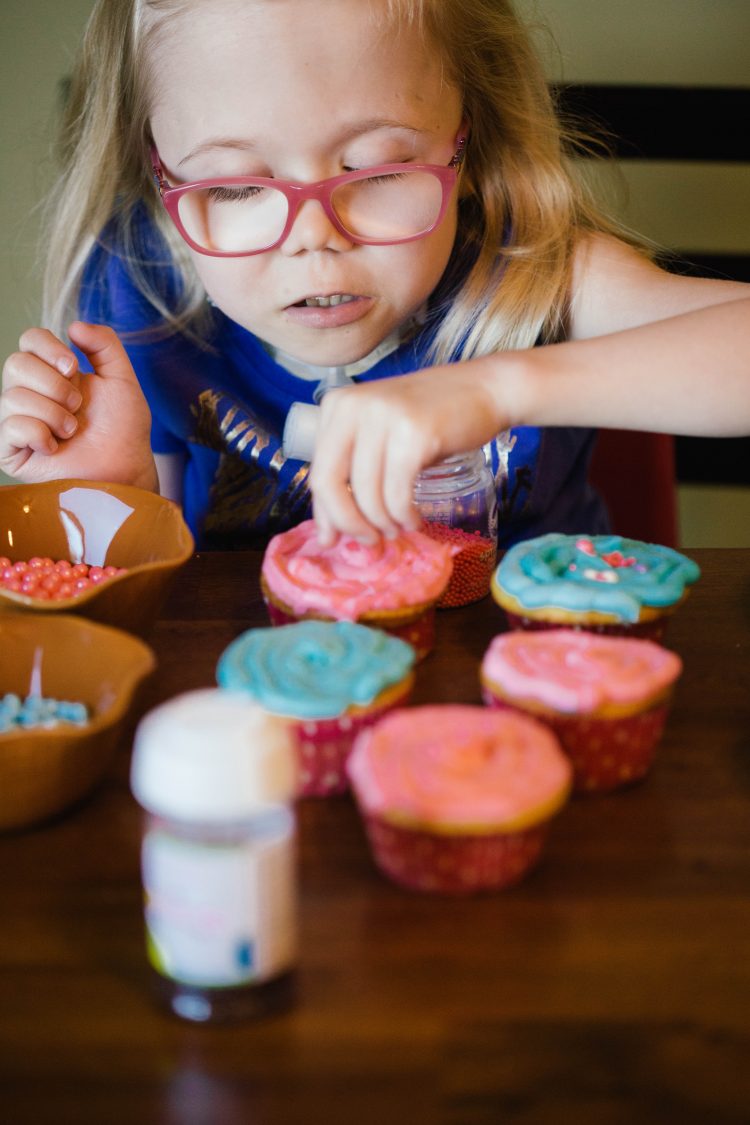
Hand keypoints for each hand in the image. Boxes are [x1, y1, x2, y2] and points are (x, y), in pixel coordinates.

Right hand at [0, 322, 157, 489]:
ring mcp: (20, 422)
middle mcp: (32, 394)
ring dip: (53, 413)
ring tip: (72, 431)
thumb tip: (74, 325)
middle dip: (53, 384)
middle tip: (77, 406)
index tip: (73, 366)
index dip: (47, 347)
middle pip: (15, 364)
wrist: (125, 469)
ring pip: (12, 396)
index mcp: (54, 373)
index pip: (30, 340)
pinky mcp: (12, 451)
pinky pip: (10, 426)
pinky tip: (55, 447)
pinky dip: (38, 433)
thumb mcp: (122, 380)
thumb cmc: (124, 431)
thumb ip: (105, 344)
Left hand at [309, 356, 509, 542]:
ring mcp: (384, 417)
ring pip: (365, 493)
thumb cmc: (432, 420)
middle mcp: (353, 406)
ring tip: (397, 528)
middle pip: (329, 483)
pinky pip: (397, 493)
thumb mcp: (381, 437)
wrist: (484, 390)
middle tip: (369, 542)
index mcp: (337, 405)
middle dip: (348, 523)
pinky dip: (403, 515)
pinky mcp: (414, 433)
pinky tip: (412, 520)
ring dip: (382, 523)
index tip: (335, 539)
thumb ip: (353, 474)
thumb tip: (327, 534)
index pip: (317, 471)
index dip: (326, 513)